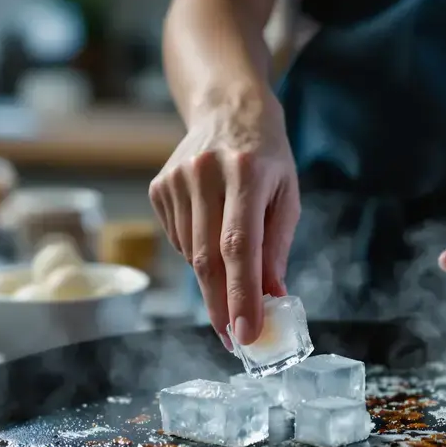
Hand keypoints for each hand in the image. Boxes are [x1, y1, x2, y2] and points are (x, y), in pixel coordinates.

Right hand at [149, 96, 300, 348]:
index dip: (242, 295)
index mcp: (247, 172)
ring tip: (231, 272)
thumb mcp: (286, 196)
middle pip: (208, 258)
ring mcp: (177, 178)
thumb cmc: (267, 156)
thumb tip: (271, 300)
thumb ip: (277, 248)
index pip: (240, 246)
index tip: (246, 334)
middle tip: (234, 339)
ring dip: (213, 279)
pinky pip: (178, 240)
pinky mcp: (158, 186)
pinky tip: (210, 232)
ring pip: (191, 254)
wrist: (228, 107)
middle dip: (221, 306)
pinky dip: (197, 253)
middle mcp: (207, 172)